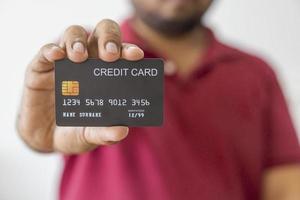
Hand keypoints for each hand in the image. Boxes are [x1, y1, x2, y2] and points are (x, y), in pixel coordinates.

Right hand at [17, 19, 143, 153]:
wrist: (46, 139)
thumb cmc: (75, 131)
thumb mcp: (90, 135)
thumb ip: (105, 134)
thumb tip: (122, 131)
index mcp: (107, 74)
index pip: (121, 53)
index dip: (128, 50)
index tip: (135, 56)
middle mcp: (88, 62)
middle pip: (101, 35)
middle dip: (107, 39)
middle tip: (109, 55)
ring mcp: (65, 62)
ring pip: (74, 34)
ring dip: (78, 41)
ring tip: (80, 56)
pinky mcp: (40, 67)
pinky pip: (45, 51)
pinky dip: (51, 49)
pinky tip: (57, 55)